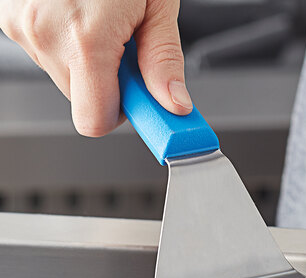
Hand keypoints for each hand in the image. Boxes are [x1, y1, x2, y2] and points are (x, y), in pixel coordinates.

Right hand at [0, 0, 192, 136]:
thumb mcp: (157, 5)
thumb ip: (164, 61)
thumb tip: (173, 105)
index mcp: (84, 40)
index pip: (94, 120)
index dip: (123, 115)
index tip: (142, 104)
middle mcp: (44, 35)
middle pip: (83, 99)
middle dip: (109, 83)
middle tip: (126, 47)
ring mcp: (21, 24)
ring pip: (65, 75)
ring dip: (88, 60)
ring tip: (102, 19)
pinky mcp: (9, 14)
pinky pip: (45, 49)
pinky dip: (66, 40)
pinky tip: (79, 10)